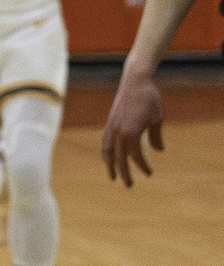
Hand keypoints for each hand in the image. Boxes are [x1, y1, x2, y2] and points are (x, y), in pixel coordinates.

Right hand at [102, 69, 164, 185]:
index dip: (142, 166)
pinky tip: (108, 156)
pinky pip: (105, 140)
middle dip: (124, 172)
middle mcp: (119, 131)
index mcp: (131, 132)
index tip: (149, 173)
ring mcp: (112, 125)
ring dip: (110, 164)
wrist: (135, 79)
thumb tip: (159, 150)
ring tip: (113, 176)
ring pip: (108, 150)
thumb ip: (156, 136)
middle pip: (119, 157)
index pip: (136, 155)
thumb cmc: (149, 98)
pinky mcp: (110, 120)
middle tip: (129, 186)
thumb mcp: (157, 118)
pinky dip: (106, 151)